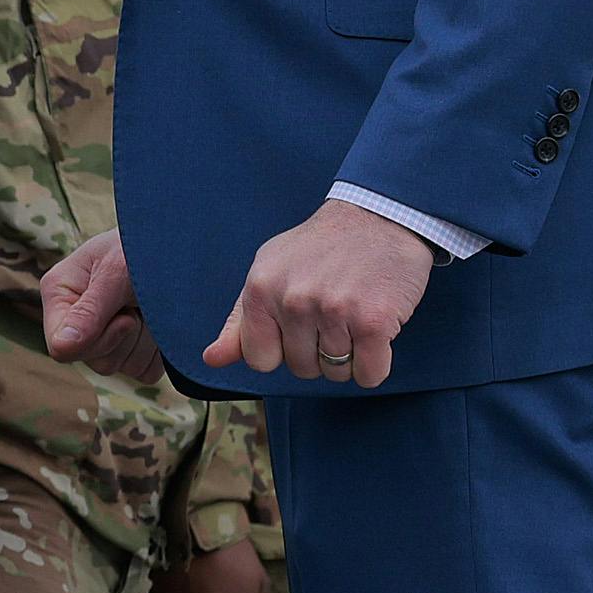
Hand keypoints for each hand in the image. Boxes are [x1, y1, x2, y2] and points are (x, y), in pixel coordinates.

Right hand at [40, 229, 154, 383]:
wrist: (177, 239)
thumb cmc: (141, 244)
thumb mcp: (116, 270)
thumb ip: (89, 310)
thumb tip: (60, 349)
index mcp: (60, 294)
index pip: (62, 347)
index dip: (97, 339)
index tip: (125, 315)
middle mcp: (76, 319)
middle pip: (94, 360)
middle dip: (125, 337)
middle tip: (139, 304)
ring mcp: (106, 338)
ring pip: (121, 367)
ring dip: (144, 341)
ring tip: (149, 307)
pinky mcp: (134, 350)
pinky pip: (144, 372)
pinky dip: (158, 351)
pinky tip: (159, 322)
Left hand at [210, 198, 436, 388]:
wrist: (380, 217)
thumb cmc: (322, 249)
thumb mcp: (269, 271)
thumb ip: (240, 320)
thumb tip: (212, 359)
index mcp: (261, 289)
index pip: (260, 360)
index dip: (283, 349)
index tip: (299, 326)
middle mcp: (293, 301)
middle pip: (301, 369)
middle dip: (319, 351)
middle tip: (334, 312)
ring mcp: (333, 311)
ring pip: (336, 373)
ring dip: (350, 355)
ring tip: (355, 314)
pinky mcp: (373, 322)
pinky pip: (370, 375)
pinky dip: (377, 363)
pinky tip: (377, 329)